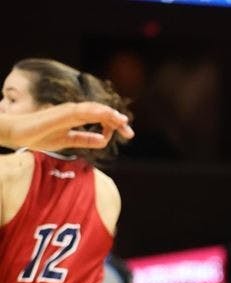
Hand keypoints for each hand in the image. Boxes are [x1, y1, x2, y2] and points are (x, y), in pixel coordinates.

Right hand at [1, 102, 133, 150]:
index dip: (115, 125)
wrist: (17, 133)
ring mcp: (68, 110)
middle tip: (130, 133)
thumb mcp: (67, 141)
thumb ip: (84, 139)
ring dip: (110, 115)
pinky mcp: (62, 113)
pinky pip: (82, 111)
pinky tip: (107, 116)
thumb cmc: (39, 135)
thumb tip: (104, 141)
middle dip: (117, 122)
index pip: (101, 118)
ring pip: (94, 109)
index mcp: (76, 117)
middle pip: (101, 113)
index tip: (126, 134)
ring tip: (123, 121)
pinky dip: (96, 112)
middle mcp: (74, 111)